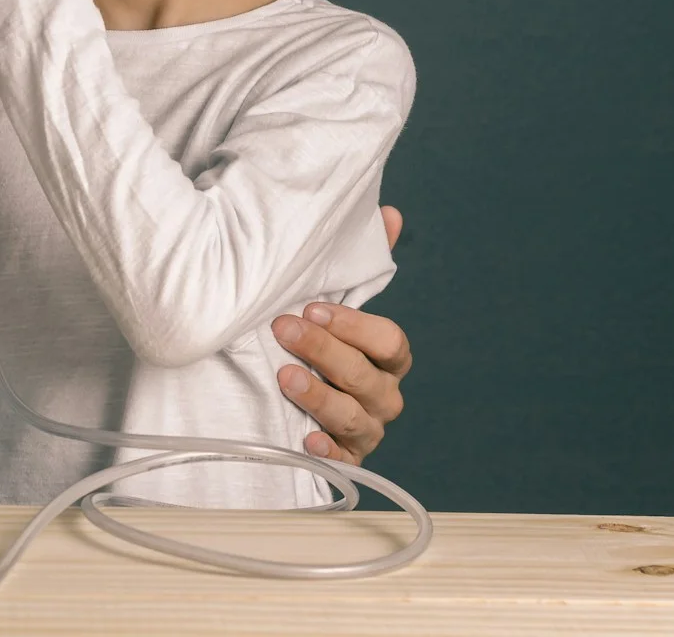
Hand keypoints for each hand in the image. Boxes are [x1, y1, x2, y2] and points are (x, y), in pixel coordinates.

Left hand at [272, 205, 411, 463]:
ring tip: (284, 376)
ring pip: (355, 417)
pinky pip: (342, 461)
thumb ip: (363, 259)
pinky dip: (326, 449)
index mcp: (387, 357)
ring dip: (320, 396)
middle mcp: (383, 394)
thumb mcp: (331, 297)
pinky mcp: (342, 458)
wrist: (283, 386)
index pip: (390, 342)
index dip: (354, 325)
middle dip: (325, 351)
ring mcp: (365, 429)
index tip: (313, 306)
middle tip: (284, 329)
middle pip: (367, 377)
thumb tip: (390, 213)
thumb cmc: (315, 336)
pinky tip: (303, 436)